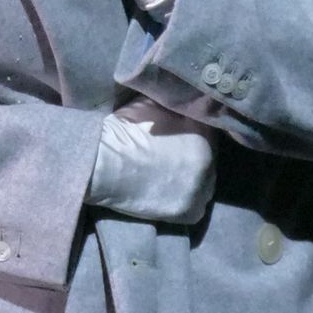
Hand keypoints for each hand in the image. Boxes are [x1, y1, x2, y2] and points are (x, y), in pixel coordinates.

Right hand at [86, 97, 216, 224]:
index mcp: (202, 133)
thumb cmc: (124, 131)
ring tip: (173, 176)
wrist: (103, 163)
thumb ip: (175, 104)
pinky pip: (197, 206)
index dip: (195, 130)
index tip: (183, 133)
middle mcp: (209, 161)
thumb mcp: (153, 105)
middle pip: (209, 158)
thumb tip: (183, 100)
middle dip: (196, 155)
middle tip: (177, 157)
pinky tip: (171, 194)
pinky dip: (187, 201)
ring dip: (194, 179)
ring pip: (205, 183)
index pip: (209, 129)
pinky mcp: (189, 212)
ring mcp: (200, 189)